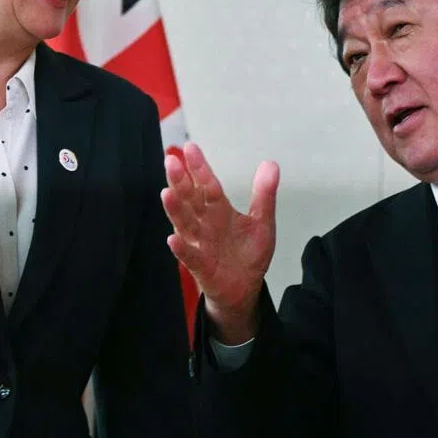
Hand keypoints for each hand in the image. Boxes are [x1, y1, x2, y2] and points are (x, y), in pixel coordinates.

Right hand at [161, 142, 279, 343]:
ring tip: (167, 192)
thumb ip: (264, 194)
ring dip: (175, 209)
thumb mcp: (262, 222)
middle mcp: (205, 224)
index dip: (200, 168)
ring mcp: (200, 244)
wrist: (245, 289)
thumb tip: (270, 163)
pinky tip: (172, 238)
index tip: (191, 148)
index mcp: (219, 210)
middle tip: (171, 161)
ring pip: (185, 223)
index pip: (208, 185)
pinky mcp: (200, 266)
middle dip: (181, 181)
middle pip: (190, 200)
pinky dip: (181, 248)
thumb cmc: (247, 254)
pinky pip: (189, 256)